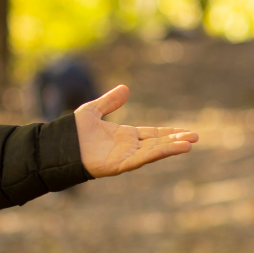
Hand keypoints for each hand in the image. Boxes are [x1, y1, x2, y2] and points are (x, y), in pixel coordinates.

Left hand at [75, 85, 198, 177]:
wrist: (57, 146)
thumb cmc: (72, 132)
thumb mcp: (92, 110)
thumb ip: (109, 102)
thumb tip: (126, 88)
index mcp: (124, 135)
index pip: (152, 133)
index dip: (169, 132)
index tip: (186, 132)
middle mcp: (128, 147)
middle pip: (157, 143)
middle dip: (176, 140)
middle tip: (196, 137)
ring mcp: (125, 156)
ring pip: (153, 151)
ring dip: (171, 147)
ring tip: (190, 144)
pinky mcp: (119, 164)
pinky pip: (141, 158)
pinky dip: (157, 154)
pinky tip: (171, 149)